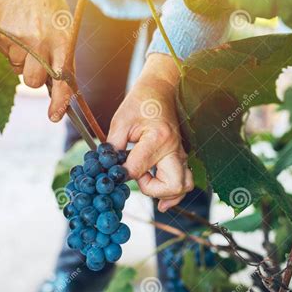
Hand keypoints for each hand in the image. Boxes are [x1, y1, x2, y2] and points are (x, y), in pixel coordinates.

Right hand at [0, 0, 71, 120]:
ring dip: (21, 60)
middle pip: (32, 82)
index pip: (62, 79)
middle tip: (36, 62)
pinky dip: (10, 48)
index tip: (53, 116)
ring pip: (17, 69)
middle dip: (33, 78)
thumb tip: (61, 95)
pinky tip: (16, 32)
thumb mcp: (66, 34)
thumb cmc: (51, 13)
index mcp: (62, 43)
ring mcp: (18, 38)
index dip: (58, 101)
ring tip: (27, 38)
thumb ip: (64, 63)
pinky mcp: (1, 33)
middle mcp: (40, 42)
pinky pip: (4, 54)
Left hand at [107, 54, 193, 211]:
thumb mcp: (120, 122)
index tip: (114, 170)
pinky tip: (162, 200)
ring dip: (165, 193)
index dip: (122, 175)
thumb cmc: (139, 103)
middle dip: (152, 190)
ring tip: (149, 187)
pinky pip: (185, 181)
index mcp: (157, 138)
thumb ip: (113, 148)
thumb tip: (107, 170)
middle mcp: (173, 148)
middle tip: (138, 179)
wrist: (160, 90)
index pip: (138, 170)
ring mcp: (181, 153)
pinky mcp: (181, 156)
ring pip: (183, 186)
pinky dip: (173, 193)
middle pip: (172, 185)